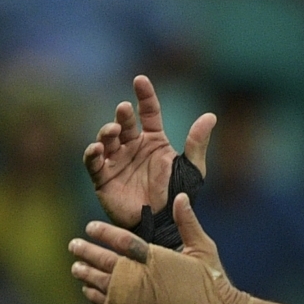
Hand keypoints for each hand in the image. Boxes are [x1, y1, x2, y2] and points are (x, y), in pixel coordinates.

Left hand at [69, 194, 249, 303]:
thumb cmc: (211, 282)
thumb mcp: (203, 248)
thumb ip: (187, 222)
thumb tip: (180, 195)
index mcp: (155, 257)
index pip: (121, 240)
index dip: (103, 232)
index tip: (90, 227)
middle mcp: (140, 277)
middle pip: (104, 260)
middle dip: (87, 252)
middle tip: (74, 245)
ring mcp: (133, 300)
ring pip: (100, 283)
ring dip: (86, 274)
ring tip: (76, 267)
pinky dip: (94, 296)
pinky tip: (88, 289)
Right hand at [84, 75, 216, 226]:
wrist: (163, 224)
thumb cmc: (178, 196)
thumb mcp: (192, 169)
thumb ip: (197, 143)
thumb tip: (211, 116)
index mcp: (154, 141)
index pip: (148, 112)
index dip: (145, 95)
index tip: (140, 80)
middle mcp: (133, 147)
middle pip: (125, 124)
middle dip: (123, 115)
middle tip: (124, 110)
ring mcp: (117, 161)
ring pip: (107, 139)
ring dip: (107, 132)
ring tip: (113, 130)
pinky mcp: (103, 178)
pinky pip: (94, 163)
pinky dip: (92, 154)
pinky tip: (96, 148)